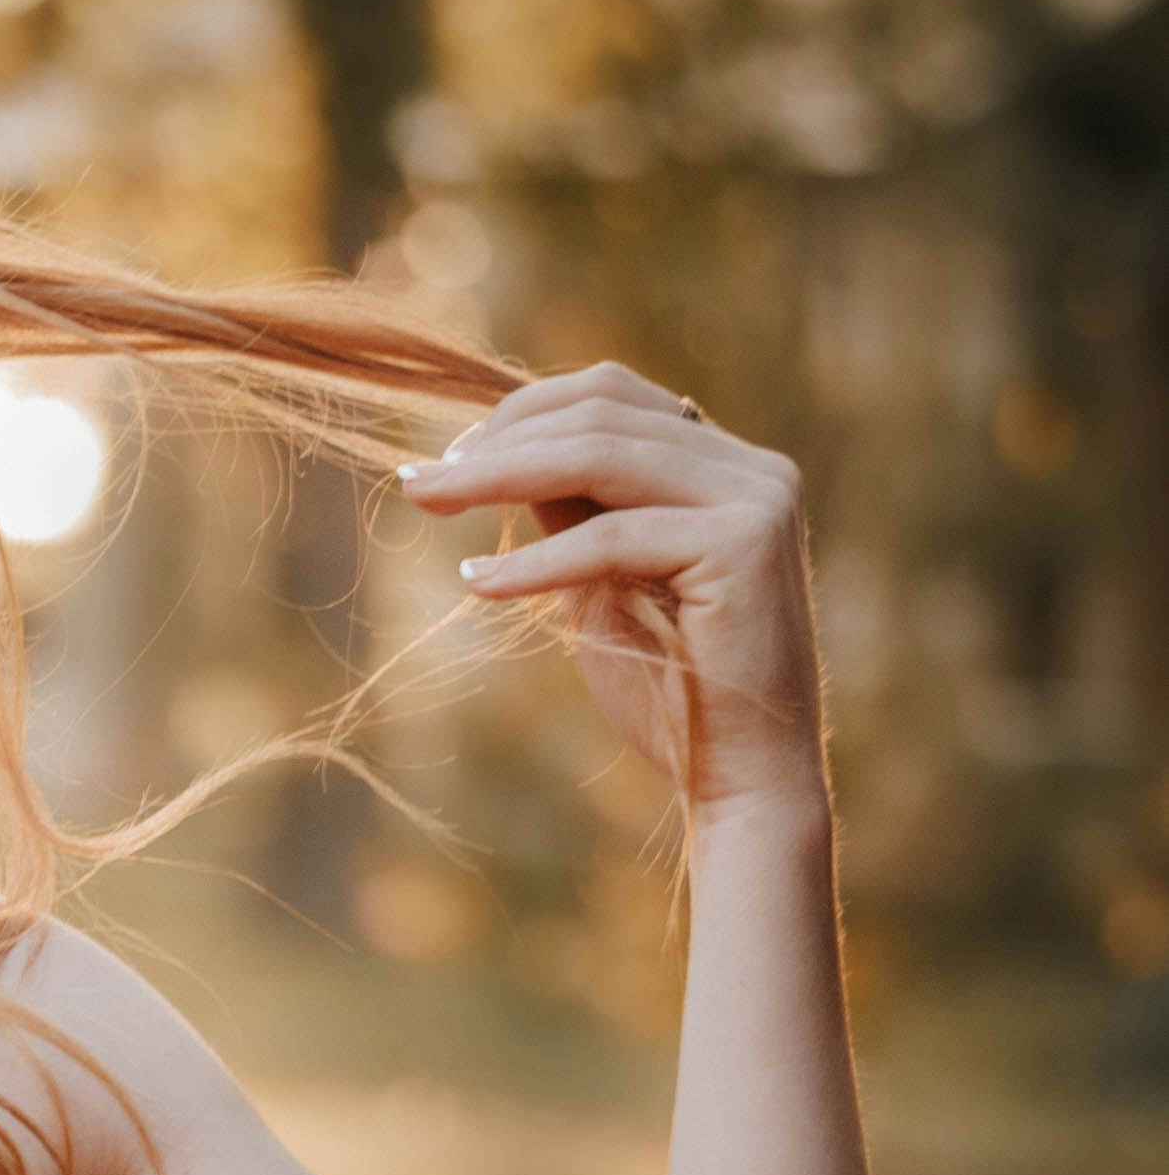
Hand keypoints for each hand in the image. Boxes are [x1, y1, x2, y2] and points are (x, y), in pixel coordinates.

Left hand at [400, 364, 825, 831]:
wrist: (740, 778)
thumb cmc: (668, 692)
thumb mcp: (601, 586)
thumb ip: (568, 515)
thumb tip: (496, 458)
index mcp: (721, 465)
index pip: (611, 396)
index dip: (520, 414)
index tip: (444, 459)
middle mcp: (750, 467)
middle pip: (602, 411)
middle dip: (498, 442)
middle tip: (419, 481)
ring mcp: (757, 498)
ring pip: (603, 454)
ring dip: (501, 475)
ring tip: (430, 502)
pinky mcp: (745, 544)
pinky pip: (614, 536)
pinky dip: (538, 559)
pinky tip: (477, 584)